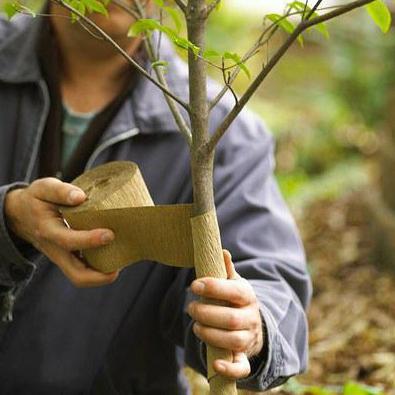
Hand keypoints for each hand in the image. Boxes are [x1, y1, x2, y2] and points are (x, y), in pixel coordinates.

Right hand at [4, 177, 118, 286]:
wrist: (20, 215)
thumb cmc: (37, 200)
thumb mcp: (44, 188)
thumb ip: (60, 191)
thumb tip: (80, 196)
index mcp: (48, 231)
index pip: (68, 241)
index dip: (89, 240)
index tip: (110, 234)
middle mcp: (54, 249)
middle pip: (76, 274)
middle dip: (99, 275)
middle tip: (119, 266)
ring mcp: (61, 257)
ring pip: (80, 277)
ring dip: (101, 276)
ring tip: (120, 264)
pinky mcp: (67, 258)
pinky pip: (82, 270)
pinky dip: (98, 269)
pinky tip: (113, 258)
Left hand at [187, 249, 263, 379]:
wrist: (252, 324)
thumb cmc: (235, 300)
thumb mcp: (233, 283)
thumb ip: (226, 270)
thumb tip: (222, 251)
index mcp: (248, 296)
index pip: (234, 291)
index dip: (214, 288)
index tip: (195, 285)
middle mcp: (251, 318)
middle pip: (231, 319)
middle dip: (207, 314)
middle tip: (190, 308)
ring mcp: (249, 338)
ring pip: (233, 340)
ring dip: (210, 334)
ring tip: (195, 326)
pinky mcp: (244, 357)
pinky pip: (242, 368)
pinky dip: (230, 369)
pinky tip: (215, 364)